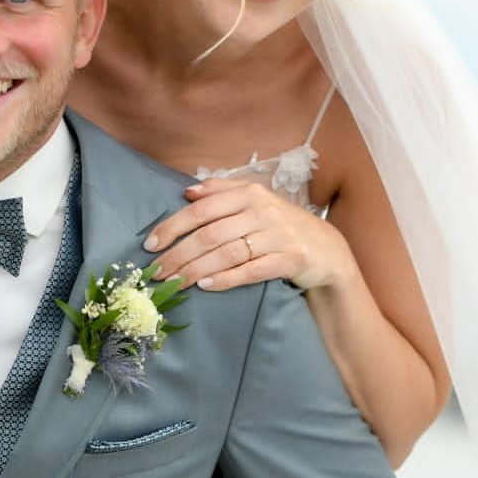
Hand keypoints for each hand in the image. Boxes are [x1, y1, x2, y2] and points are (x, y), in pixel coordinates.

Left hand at [144, 178, 354, 291]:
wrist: (326, 250)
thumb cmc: (280, 226)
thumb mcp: (255, 201)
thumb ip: (222, 191)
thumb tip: (188, 191)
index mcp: (249, 193)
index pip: (201, 210)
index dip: (173, 227)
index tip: (151, 245)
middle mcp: (263, 210)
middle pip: (210, 235)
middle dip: (179, 255)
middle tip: (157, 272)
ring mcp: (279, 234)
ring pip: (228, 253)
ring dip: (197, 270)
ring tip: (175, 283)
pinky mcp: (291, 259)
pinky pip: (252, 270)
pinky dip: (227, 279)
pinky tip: (206, 286)